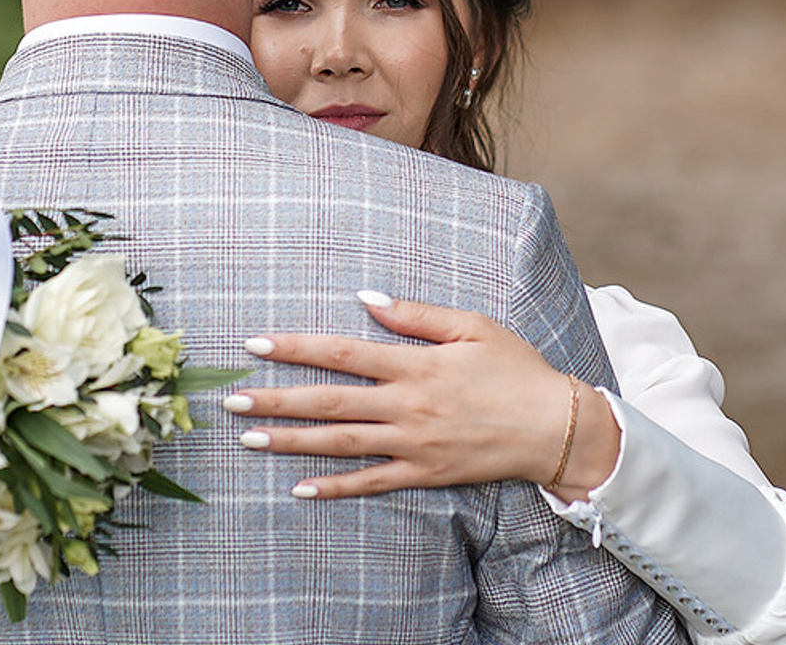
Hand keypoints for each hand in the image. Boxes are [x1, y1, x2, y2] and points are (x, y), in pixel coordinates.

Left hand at [228, 295, 620, 501]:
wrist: (555, 428)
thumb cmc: (514, 368)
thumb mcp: (470, 325)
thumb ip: (414, 314)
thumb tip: (365, 297)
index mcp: (413, 364)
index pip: (340, 352)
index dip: (295, 347)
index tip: (256, 343)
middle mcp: (406, 405)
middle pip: (328, 402)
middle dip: (275, 399)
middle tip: (229, 398)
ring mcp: (412, 444)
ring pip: (340, 443)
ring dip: (290, 440)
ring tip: (248, 437)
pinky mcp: (424, 474)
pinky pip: (371, 483)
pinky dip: (334, 487)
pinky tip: (299, 487)